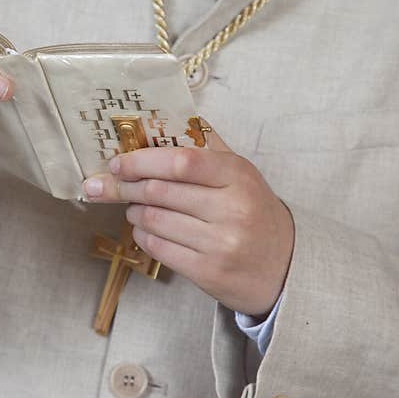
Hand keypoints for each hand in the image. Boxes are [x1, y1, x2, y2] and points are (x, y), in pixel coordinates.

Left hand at [82, 129, 293, 316]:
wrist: (286, 266)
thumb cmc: (254, 212)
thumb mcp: (240, 175)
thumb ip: (204, 149)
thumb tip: (157, 125)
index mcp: (238, 175)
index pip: (181, 161)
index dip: (141, 160)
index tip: (118, 162)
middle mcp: (231, 209)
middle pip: (159, 191)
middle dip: (126, 186)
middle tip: (112, 184)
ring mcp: (220, 243)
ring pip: (153, 220)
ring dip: (134, 211)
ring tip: (134, 207)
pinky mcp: (207, 272)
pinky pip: (157, 248)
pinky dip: (142, 235)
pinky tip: (145, 229)